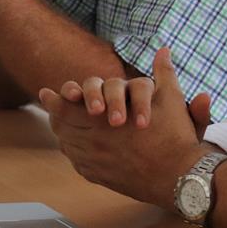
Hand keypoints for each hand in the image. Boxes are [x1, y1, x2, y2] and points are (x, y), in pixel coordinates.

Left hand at [39, 48, 209, 208]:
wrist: (180, 177)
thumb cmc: (175, 137)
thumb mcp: (172, 98)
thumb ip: (164, 72)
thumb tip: (163, 50)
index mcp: (105, 119)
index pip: (69, 107)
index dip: (57, 99)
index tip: (46, 92)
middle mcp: (95, 142)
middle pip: (63, 125)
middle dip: (53, 112)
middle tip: (47, 102)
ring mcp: (96, 162)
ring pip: (68, 144)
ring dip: (61, 131)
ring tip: (56, 122)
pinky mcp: (101, 177)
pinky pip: (77, 163)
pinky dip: (71, 152)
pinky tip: (71, 146)